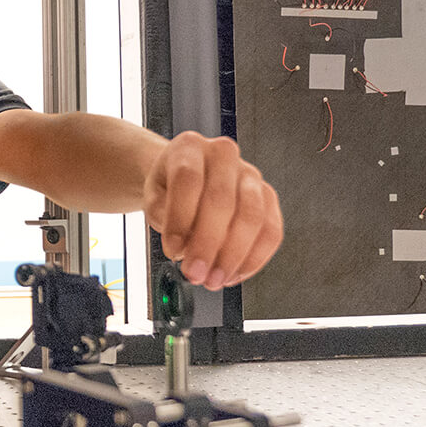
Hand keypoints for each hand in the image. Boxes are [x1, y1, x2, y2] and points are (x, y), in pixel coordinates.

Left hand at [142, 131, 281, 289]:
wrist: (185, 175)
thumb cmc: (170, 185)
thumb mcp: (154, 195)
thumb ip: (162, 215)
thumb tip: (181, 246)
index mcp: (190, 147)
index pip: (188, 179)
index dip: (181, 219)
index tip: (173, 250)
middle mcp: (224, 156)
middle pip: (221, 200)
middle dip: (207, 245)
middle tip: (195, 272)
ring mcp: (250, 175)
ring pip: (251, 216)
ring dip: (233, 256)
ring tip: (214, 279)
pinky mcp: (269, 198)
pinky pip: (271, 231)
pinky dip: (254, 259)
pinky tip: (234, 274)